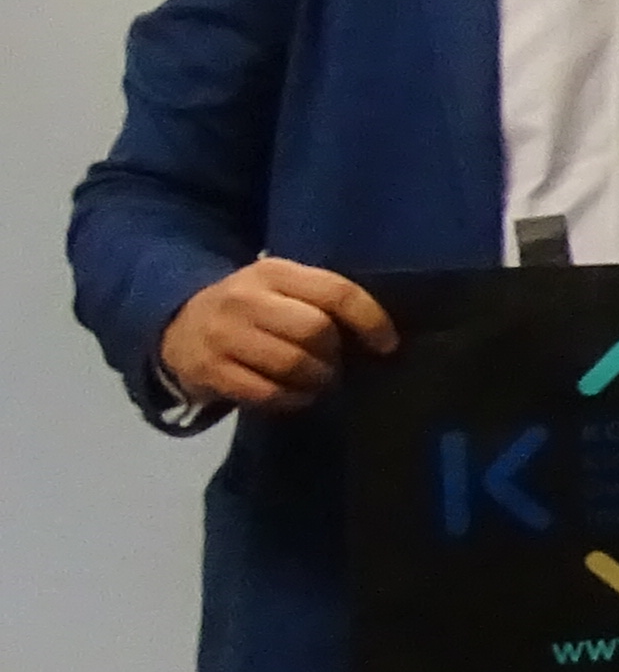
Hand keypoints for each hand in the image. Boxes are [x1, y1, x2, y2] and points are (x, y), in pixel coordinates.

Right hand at [154, 256, 394, 411]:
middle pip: (315, 331)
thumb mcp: (281, 288)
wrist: (177, 324)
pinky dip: (292, 399)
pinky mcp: (209, 370)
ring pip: (293, 364)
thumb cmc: (252, 308)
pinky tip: (297, 395)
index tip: (388, 344)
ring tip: (320, 381)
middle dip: (336, 354)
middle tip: (337, 365)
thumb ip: (321, 299)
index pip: (336, 291)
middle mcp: (245, 299)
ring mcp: (223, 335)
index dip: (370, 320)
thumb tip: (381, 334)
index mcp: (273, 272)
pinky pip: (267, 393)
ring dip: (317, 380)